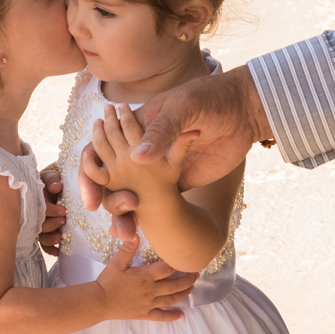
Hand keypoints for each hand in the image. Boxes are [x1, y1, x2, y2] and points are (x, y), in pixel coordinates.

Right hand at [38, 168, 66, 256]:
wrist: (51, 186)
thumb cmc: (50, 181)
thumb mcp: (50, 177)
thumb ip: (52, 180)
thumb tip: (56, 187)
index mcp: (34, 200)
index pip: (40, 208)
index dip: (51, 211)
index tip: (63, 211)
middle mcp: (34, 215)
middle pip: (39, 224)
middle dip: (51, 224)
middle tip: (63, 221)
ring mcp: (38, 225)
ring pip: (40, 236)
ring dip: (50, 239)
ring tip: (60, 238)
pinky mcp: (44, 233)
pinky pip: (44, 244)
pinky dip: (50, 249)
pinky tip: (58, 251)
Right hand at [79, 66, 267, 239]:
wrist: (245, 112)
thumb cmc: (210, 99)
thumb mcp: (184, 108)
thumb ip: (161, 132)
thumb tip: (135, 159)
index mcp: (135, 127)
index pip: (99, 151)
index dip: (90, 175)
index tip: (93, 201)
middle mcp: (141, 149)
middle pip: (110, 179)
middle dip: (108, 203)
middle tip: (118, 225)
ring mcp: (158, 167)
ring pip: (130, 194)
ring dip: (125, 215)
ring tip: (128, 234)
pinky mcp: (176, 181)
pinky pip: (155, 201)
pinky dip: (145, 218)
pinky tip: (142, 233)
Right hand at [95, 236, 197, 321]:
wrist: (99, 302)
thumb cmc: (107, 281)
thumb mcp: (116, 263)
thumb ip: (127, 249)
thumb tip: (136, 234)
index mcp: (145, 276)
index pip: (167, 269)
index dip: (178, 263)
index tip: (187, 258)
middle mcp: (151, 290)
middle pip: (174, 285)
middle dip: (188, 279)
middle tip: (197, 273)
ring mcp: (149, 304)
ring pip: (171, 299)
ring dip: (184, 293)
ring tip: (192, 288)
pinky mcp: (145, 314)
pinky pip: (162, 316)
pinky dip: (173, 316)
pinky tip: (182, 315)